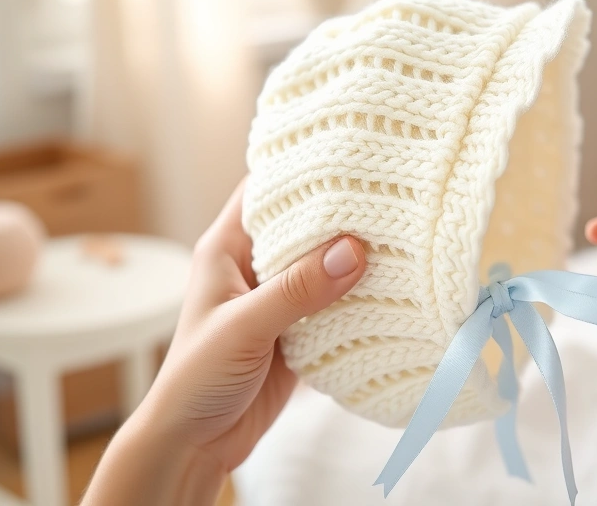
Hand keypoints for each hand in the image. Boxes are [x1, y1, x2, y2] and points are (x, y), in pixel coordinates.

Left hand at [84, 180, 366, 504]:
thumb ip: (297, 289)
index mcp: (227, 248)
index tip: (345, 152)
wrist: (195, 444)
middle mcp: (254, 266)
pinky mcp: (300, 330)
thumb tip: (354, 250)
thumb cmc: (196, 379)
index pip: (264, 189)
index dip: (299, 167)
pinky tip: (393, 286)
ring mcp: (280, 298)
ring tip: (402, 234)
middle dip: (342, 212)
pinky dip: (360, 295)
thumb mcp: (243, 328)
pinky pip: (336, 302)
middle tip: (389, 193)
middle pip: (303, 224)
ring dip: (356, 256)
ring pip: (325, 262)